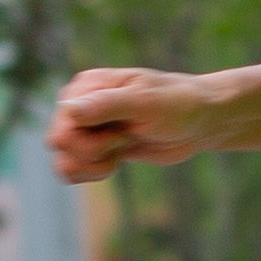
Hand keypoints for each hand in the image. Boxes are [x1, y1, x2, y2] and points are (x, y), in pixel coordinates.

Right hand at [48, 65, 225, 177]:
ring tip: (119, 155)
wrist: (201, 122)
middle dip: (93, 151)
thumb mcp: (146, 103)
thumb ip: (107, 105)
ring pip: (64, 161)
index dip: (89, 136)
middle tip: (125, 139)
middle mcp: (81, 105)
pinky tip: (116, 164)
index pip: (62, 122)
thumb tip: (67, 110)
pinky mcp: (98, 148)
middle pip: (60, 144)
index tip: (121, 130)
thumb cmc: (178, 104)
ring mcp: (88, 128)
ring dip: (91, 166)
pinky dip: (93, 173)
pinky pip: (75, 171)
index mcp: (87, 86)